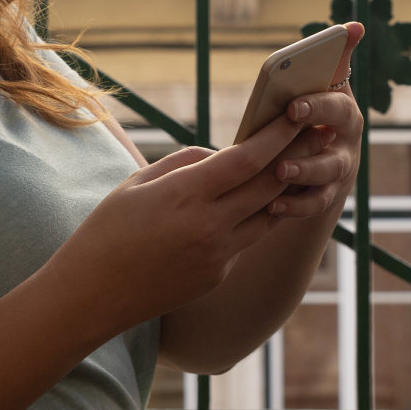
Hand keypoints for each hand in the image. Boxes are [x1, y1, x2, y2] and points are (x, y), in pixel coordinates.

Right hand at [45, 111, 309, 334]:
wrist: (92, 294)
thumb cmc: (107, 230)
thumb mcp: (138, 182)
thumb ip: (185, 163)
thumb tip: (221, 155)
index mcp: (186, 195)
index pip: (247, 159)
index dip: (277, 135)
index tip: (297, 115)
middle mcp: (210, 227)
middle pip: (269, 186)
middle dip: (296, 157)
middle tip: (318, 134)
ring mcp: (218, 256)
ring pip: (267, 216)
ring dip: (284, 190)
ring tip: (301, 165)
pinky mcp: (217, 276)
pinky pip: (246, 240)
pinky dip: (254, 219)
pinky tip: (258, 203)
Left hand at [267, 21, 363, 218]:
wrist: (316, 160)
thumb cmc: (310, 113)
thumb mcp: (317, 87)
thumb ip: (331, 60)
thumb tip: (355, 26)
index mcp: (343, 108)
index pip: (336, 102)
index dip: (317, 105)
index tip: (292, 106)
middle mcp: (347, 138)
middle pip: (335, 138)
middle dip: (313, 130)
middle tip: (286, 129)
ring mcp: (339, 169)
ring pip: (328, 172)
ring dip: (304, 170)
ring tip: (279, 170)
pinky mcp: (327, 196)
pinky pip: (314, 204)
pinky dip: (294, 205)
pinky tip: (272, 203)